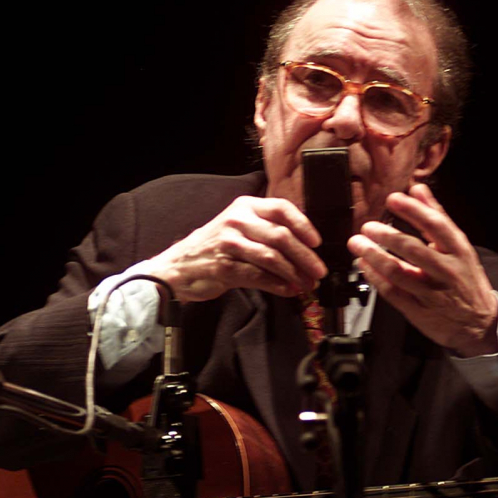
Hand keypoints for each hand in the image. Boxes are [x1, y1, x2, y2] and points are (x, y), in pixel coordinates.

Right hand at [146, 196, 326, 302]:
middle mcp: (237, 221)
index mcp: (245, 206)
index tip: (317, 242)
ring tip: (307, 284)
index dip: (304, 225)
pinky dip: (278, 285)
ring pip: (272, 258)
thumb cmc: (214, 248)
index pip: (282, 208)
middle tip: (318, 271)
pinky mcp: (224, 267)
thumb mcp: (239, 227)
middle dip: (305, 256)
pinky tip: (289, 290)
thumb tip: (304, 246)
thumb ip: (267, 229)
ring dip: (295, 274)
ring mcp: (229, 243)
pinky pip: (258, 276)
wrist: (179, 266)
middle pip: (281, 236)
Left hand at [348, 184, 497, 356]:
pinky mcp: (419, 311)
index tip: (392, 199)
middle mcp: (447, 270)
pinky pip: (392, 292)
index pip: (435, 225)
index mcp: (459, 250)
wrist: (478, 323)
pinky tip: (365, 266)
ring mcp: (432, 293)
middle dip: (386, 235)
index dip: (412, 210)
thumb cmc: (465, 279)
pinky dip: (375, 278)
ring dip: (374, 256)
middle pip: (412, 249)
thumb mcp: (458, 246)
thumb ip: (437, 217)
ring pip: (397, 272)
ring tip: (358, 244)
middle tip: (367, 226)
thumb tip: (418, 190)